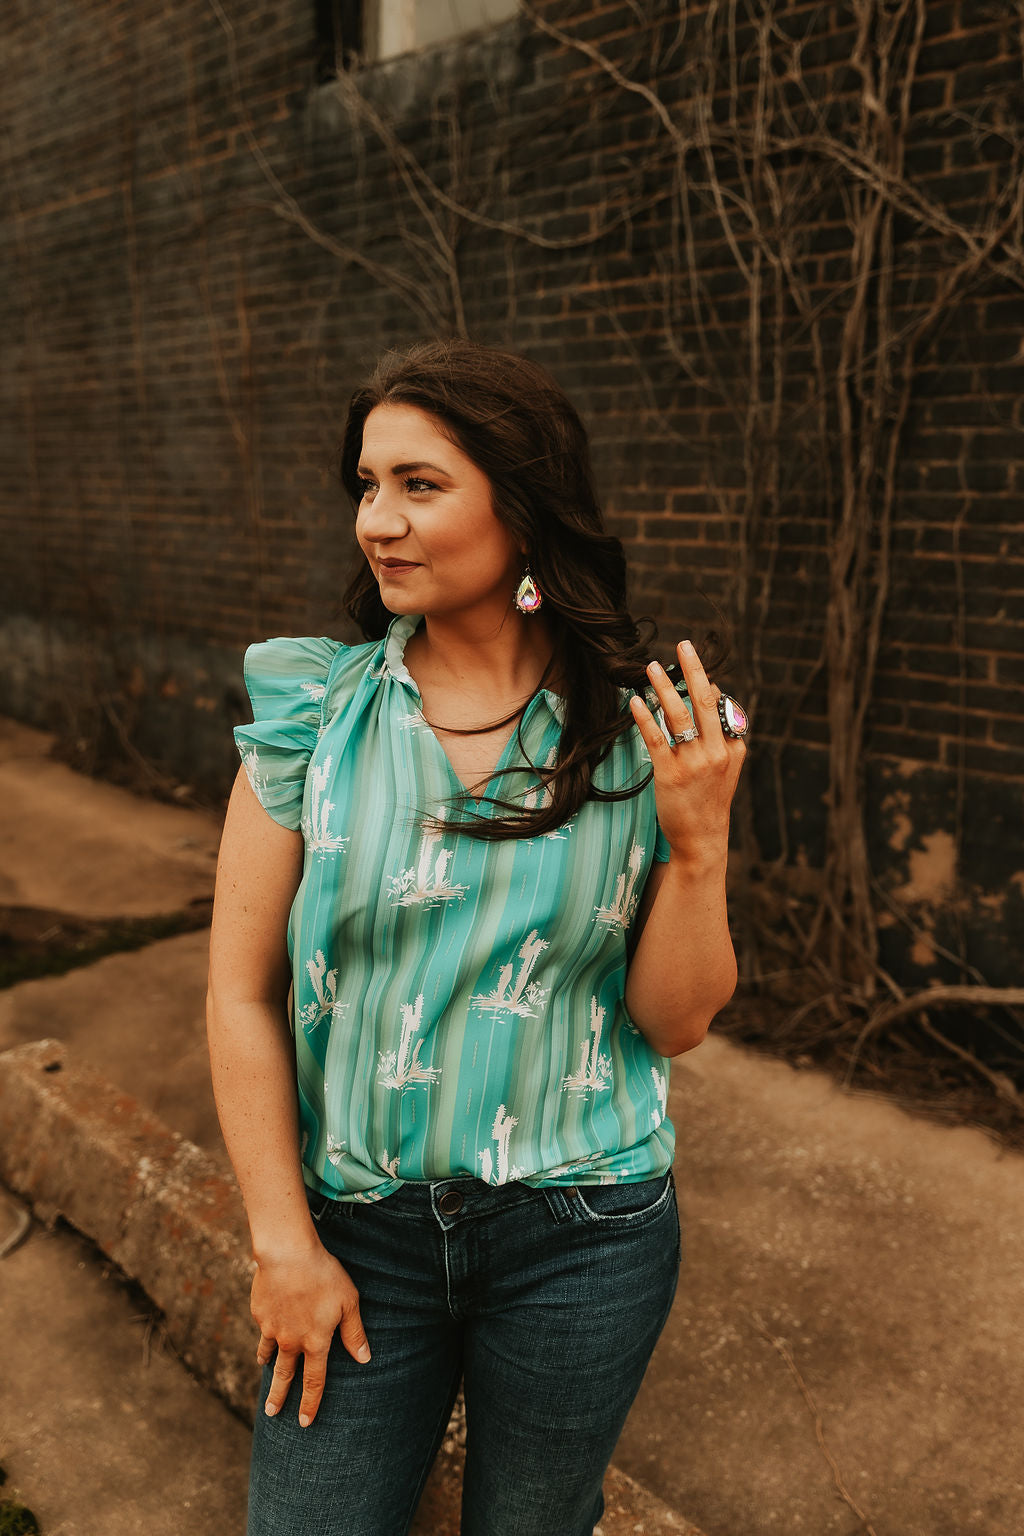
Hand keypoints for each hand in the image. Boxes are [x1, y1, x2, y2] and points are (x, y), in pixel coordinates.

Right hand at [251, 1238, 370, 1426]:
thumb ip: (354, 1333)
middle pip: (284, 1376)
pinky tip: (267, 1329)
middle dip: (278, 1397)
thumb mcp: (348, 1302)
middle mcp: (291, 1341)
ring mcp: (272, 1328)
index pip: (314, 1381)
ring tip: (265, 1371)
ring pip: (269, 1354)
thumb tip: (364, 1359)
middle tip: (271, 1413)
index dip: (310, 1403)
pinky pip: (263, 1328)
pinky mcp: (259, 1313)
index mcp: (315, 1342)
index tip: (304, 1422)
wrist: (287, 1254)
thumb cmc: (324, 1275)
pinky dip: (265, 1334)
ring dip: (268, 1366)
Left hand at [629, 639, 745, 866]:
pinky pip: (656, 738)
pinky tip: (636, 701)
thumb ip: (722, 736)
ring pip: (679, 716)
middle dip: (694, 670)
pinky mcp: (671, 775)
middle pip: (705, 702)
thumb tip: (714, 695)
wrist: (702, 840)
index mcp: (733, 748)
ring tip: (651, 667)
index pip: (721, 707)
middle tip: (684, 644)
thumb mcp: (726, 768)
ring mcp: (694, 764)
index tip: (693, 662)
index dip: (706, 684)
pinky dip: (645, 717)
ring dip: (665, 687)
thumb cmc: (710, 801)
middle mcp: (717, 752)